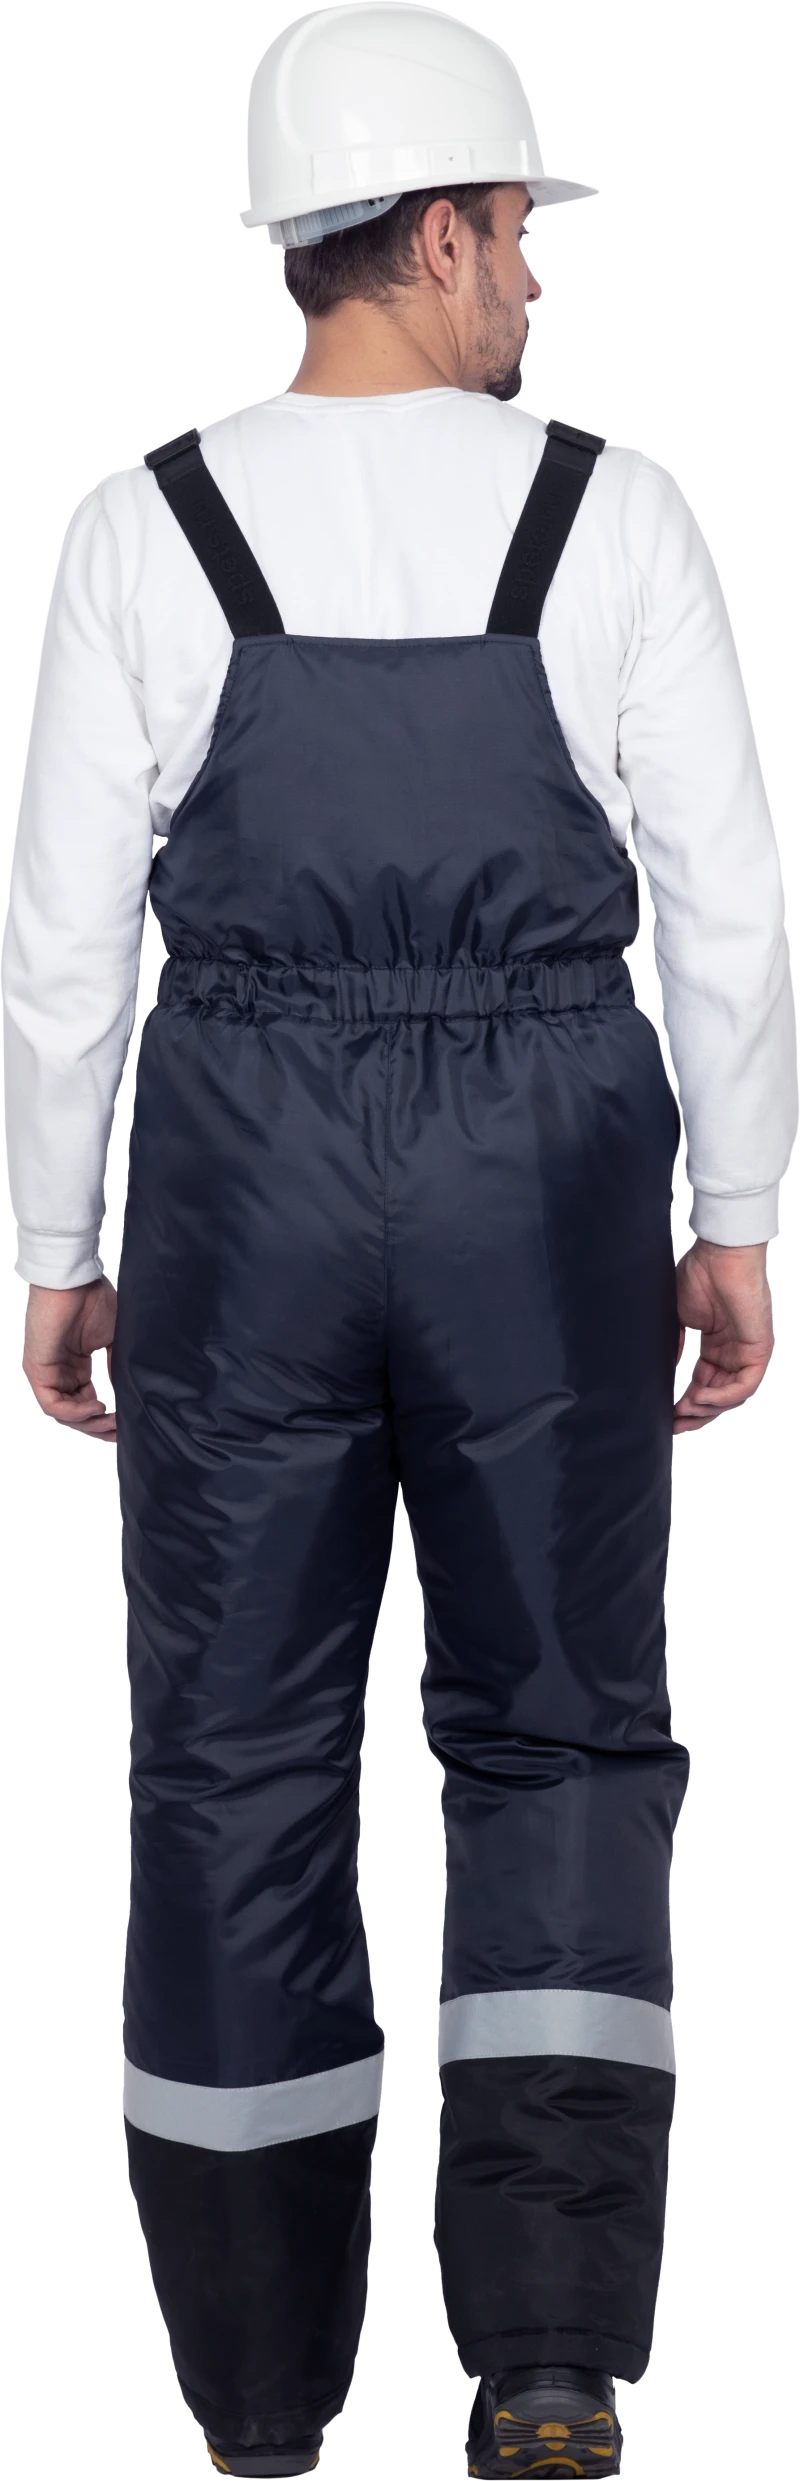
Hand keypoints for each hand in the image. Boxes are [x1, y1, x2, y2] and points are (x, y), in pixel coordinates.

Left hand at [23, 1275, 116, 1441]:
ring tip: (110, 1421)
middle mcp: (58, 1371)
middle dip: (96, 1426)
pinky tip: (97, 1407)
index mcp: (73, 1365)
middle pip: (73, 1412)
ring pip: (63, 1413)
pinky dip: (76, 1411)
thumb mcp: (113, 1339)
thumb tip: (125, 1393)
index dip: (103, 1417)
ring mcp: (46, 1372)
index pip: (84, 1401)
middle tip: (118, 1433)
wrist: (75, 1280)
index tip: (123, 1427)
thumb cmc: (93, 1299)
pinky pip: (54, 1403)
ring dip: (88, 1422)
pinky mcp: (38, 1370)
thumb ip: (116, 1367)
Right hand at [673, 1239, 773, 1435]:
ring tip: (683, 1411)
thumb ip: (672, 1346)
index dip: (687, 1402)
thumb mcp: (678, 1319)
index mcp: (717, 1344)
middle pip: (719, 1395)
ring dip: (706, 1409)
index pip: (705, 1383)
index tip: (666, 1415)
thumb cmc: (699, 1275)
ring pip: (732, 1396)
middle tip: (673, 1425)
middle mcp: (734, 1351)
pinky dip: (722, 1397)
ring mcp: (748, 1351)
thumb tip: (662, 1373)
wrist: (717, 1255)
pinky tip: (699, 1398)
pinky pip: (744, 1385)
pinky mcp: (758, 1349)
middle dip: (696, 1414)